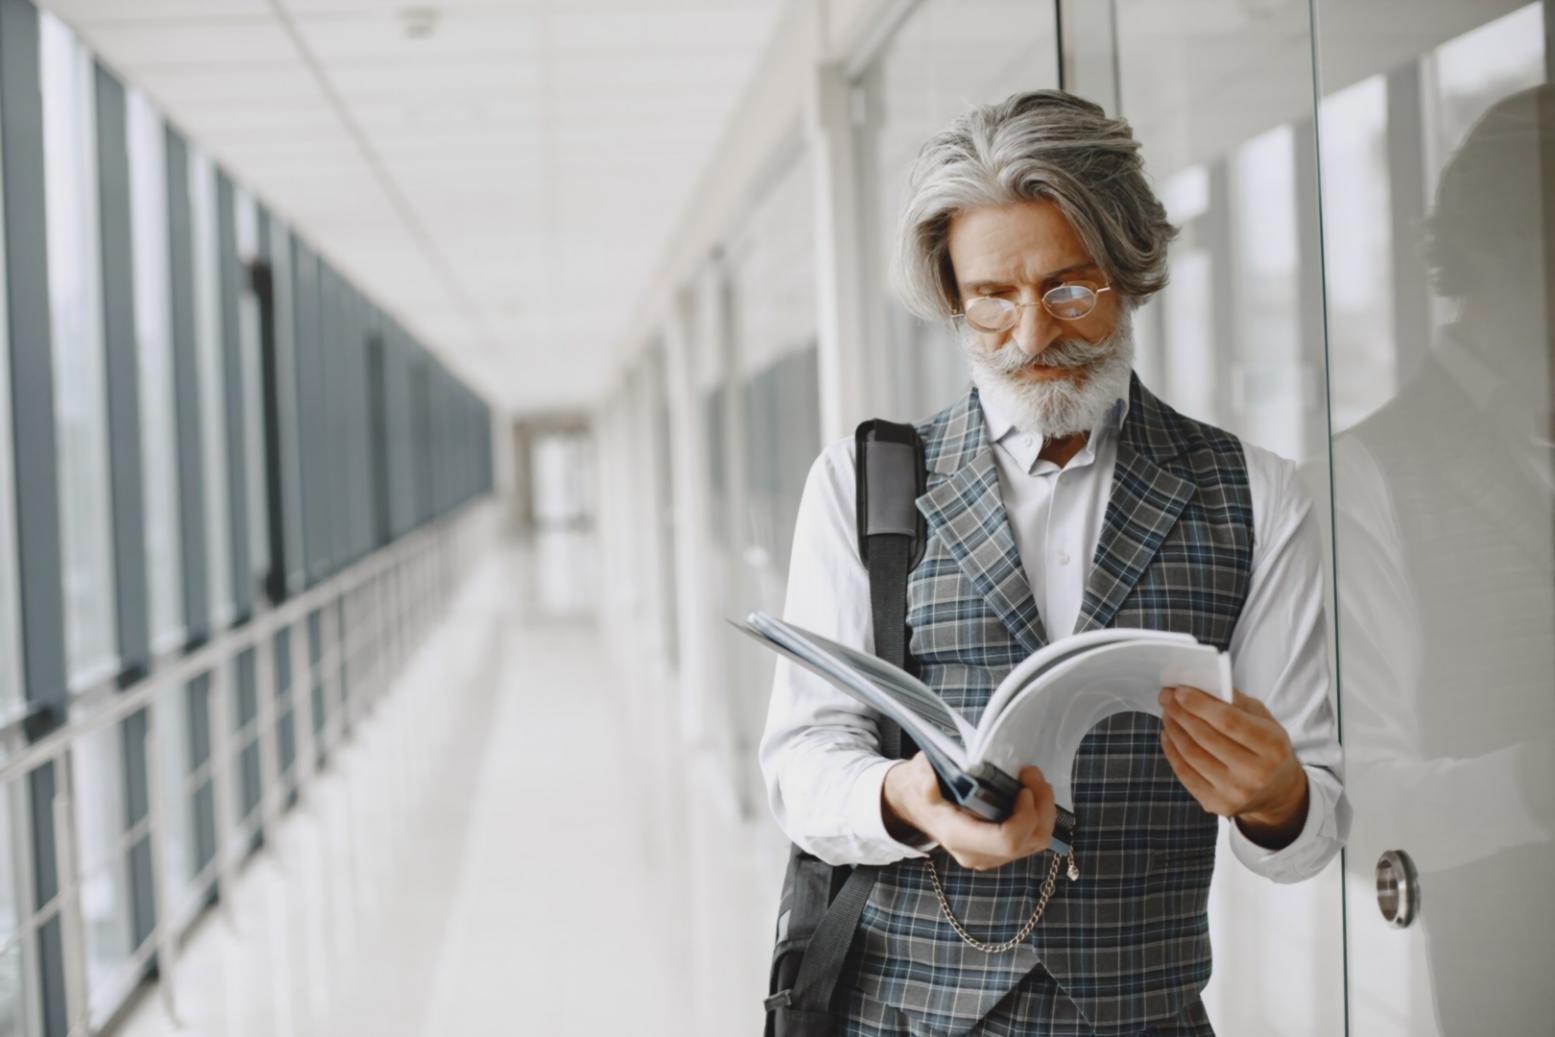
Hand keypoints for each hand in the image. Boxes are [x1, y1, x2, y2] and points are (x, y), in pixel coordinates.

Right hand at [881, 753, 1056, 870]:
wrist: (914, 805)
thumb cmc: (918, 788)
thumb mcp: (916, 776)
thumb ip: (923, 777)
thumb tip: (930, 779)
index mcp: (958, 836)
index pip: (1006, 841)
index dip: (1025, 816)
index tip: (1023, 787)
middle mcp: (976, 853)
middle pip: (1029, 842)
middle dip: (1041, 807)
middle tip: (1032, 774)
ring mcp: (989, 856)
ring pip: (1035, 842)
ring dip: (1044, 810)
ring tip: (1034, 781)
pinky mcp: (998, 851)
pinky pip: (1030, 839)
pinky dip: (1038, 816)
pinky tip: (1030, 793)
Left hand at [1158, 685, 1309, 848]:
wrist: (1278, 792)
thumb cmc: (1268, 747)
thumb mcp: (1265, 720)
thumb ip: (1236, 701)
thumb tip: (1199, 686)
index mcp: (1272, 747)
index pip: (1228, 721)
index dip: (1199, 704)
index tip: (1179, 690)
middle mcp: (1255, 773)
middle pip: (1205, 737)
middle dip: (1180, 713)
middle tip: (1166, 697)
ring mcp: (1235, 792)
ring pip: (1191, 755)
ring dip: (1173, 729)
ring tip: (1167, 713)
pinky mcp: (1217, 804)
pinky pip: (1185, 773)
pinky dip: (1172, 751)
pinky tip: (1169, 735)